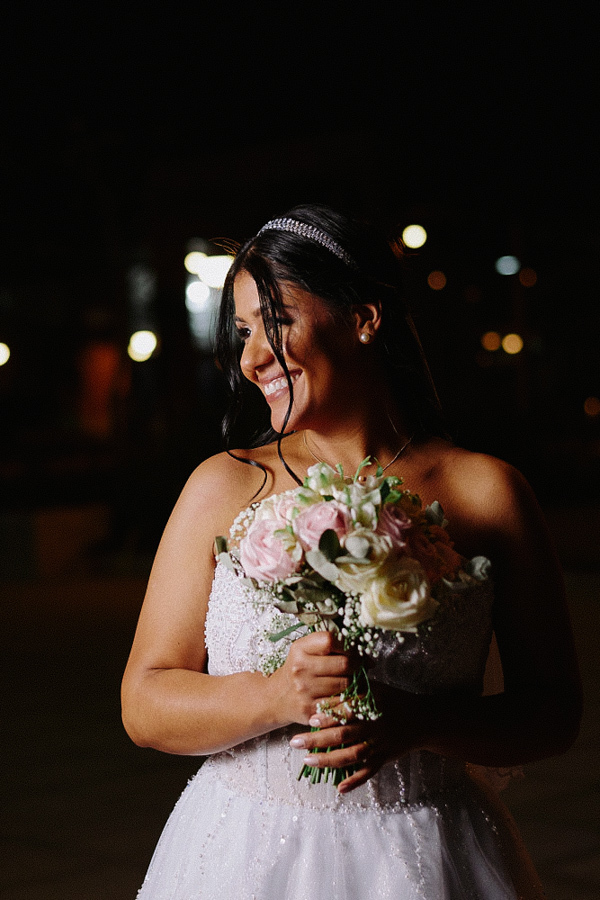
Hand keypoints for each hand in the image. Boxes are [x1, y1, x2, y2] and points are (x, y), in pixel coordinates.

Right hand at [270, 631, 351, 725]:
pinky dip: (350, 700)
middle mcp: (300, 668)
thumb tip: (364, 655)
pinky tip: (348, 696)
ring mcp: (305, 690)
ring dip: (356, 683)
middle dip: (357, 665)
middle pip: (344, 663)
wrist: (277, 697)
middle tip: (359, 667)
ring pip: (346, 684)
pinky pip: (342, 704)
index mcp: (300, 649)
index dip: (348, 645)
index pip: (331, 640)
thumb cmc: (298, 670)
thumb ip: (329, 645)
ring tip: (353, 680)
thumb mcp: (305, 650)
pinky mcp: (311, 709)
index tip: (354, 650)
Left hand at [289, 684, 424, 791]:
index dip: (328, 716)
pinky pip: (369, 772)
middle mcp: (374, 726)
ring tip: (308, 761)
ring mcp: (380, 744)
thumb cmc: (393, 700)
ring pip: (352, 755)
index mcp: (371, 706)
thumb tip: (325, 684)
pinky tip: (339, 788)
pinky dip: (355, 781)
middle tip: (295, 742)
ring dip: (329, 760)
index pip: (346, 711)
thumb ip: (353, 688)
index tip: (310, 720)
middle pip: (343, 735)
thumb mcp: (376, 689)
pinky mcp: (385, 758)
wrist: (423, 719)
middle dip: (318, 740)